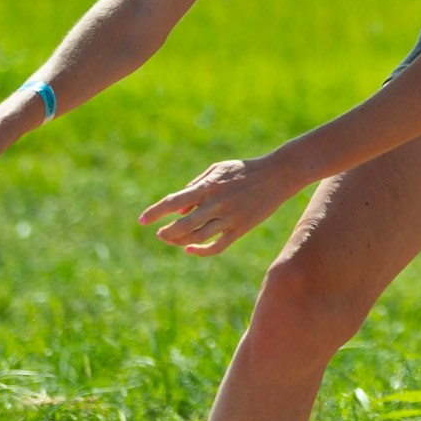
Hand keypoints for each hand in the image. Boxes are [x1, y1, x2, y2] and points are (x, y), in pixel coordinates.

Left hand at [139, 155, 302, 255]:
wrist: (278, 175)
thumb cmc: (244, 170)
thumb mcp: (217, 170)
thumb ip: (196, 186)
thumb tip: (179, 208)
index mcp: (208, 186)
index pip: (174, 201)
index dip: (155, 212)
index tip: (142, 220)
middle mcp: (216, 203)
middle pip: (182, 225)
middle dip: (166, 232)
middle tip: (160, 234)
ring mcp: (229, 218)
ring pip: (197, 238)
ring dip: (180, 242)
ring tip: (172, 240)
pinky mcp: (240, 228)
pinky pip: (216, 246)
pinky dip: (200, 251)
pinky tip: (190, 249)